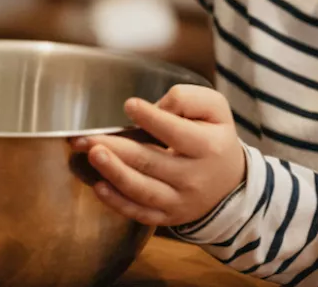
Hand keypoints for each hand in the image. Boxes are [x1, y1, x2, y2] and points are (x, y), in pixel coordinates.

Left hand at [71, 85, 245, 226]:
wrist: (229, 183)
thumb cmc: (214, 138)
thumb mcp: (214, 110)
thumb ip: (188, 100)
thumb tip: (157, 106)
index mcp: (208, 147)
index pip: (176, 132)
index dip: (152, 118)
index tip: (129, 105)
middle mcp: (194, 177)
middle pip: (151, 162)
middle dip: (117, 148)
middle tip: (87, 137)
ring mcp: (179, 201)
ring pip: (142, 190)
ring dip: (114, 172)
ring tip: (93, 155)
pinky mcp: (166, 216)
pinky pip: (139, 213)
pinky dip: (118, 203)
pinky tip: (99, 187)